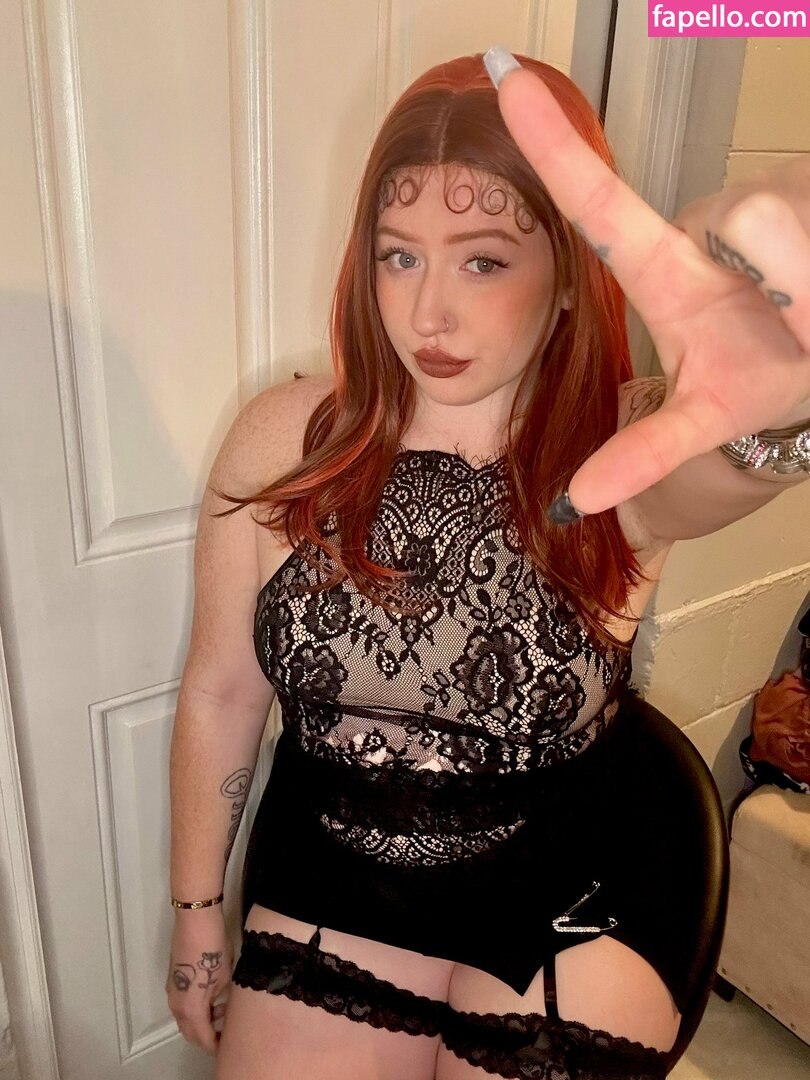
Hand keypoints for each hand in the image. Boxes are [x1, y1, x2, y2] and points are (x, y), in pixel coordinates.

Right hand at [166, 906, 231, 1055]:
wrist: (195, 920)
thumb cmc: (213, 949)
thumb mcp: (225, 978)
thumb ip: (223, 1001)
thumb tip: (224, 1011)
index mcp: (191, 1010)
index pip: (203, 1039)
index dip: (216, 1046)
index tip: (229, 1046)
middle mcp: (177, 1006)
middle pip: (191, 1032)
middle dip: (208, 1037)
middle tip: (226, 1034)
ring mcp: (172, 992)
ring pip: (185, 1018)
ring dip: (202, 1022)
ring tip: (224, 1012)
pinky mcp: (173, 980)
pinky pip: (183, 1004)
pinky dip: (196, 1009)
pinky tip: (214, 999)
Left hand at [489, 52, 809, 514]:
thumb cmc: (755, 375)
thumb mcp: (705, 419)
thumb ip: (651, 447)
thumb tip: (582, 494)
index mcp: (663, 270)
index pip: (600, 204)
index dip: (554, 148)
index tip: (508, 84)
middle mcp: (709, 221)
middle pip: (748, 218)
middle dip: (796, 281)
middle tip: (801, 324)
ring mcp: (764, 197)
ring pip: (791, 222)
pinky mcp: (805, 186)